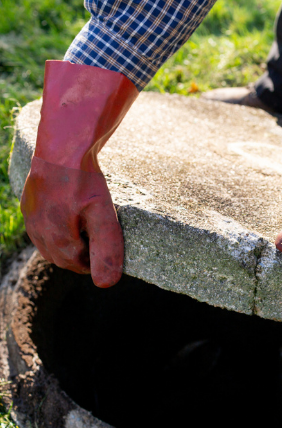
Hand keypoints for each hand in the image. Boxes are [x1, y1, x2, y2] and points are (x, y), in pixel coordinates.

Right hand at [21, 157, 123, 287]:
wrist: (63, 144)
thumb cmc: (84, 179)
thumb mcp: (103, 215)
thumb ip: (105, 248)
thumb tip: (106, 284)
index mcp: (54, 237)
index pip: (74, 264)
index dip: (92, 263)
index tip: (105, 254)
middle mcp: (37, 229)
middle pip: (59, 256)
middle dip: (79, 255)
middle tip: (98, 243)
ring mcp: (30, 214)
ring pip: (48, 242)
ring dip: (67, 243)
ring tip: (87, 230)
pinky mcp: (29, 201)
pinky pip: (41, 225)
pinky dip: (57, 228)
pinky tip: (71, 215)